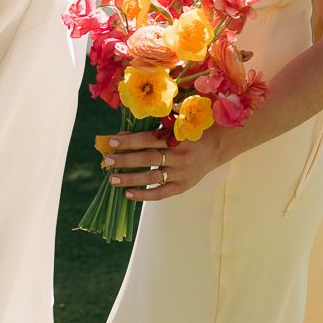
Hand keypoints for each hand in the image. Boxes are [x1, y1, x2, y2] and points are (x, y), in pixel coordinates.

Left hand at [100, 126, 227, 200]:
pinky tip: (128, 194)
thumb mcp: (175, 127)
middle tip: (107, 161)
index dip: (129, 141)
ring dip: (130, 179)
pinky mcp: (182, 187)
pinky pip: (161, 193)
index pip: (149, 139)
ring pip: (152, 177)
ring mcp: (182, 174)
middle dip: (125, 160)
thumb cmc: (189, 134)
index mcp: (177, 138)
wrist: (215, 148)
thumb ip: (153, 130)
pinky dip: (144, 195)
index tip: (112, 142)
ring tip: (112, 179)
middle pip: (148, 158)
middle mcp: (180, 156)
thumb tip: (123, 135)